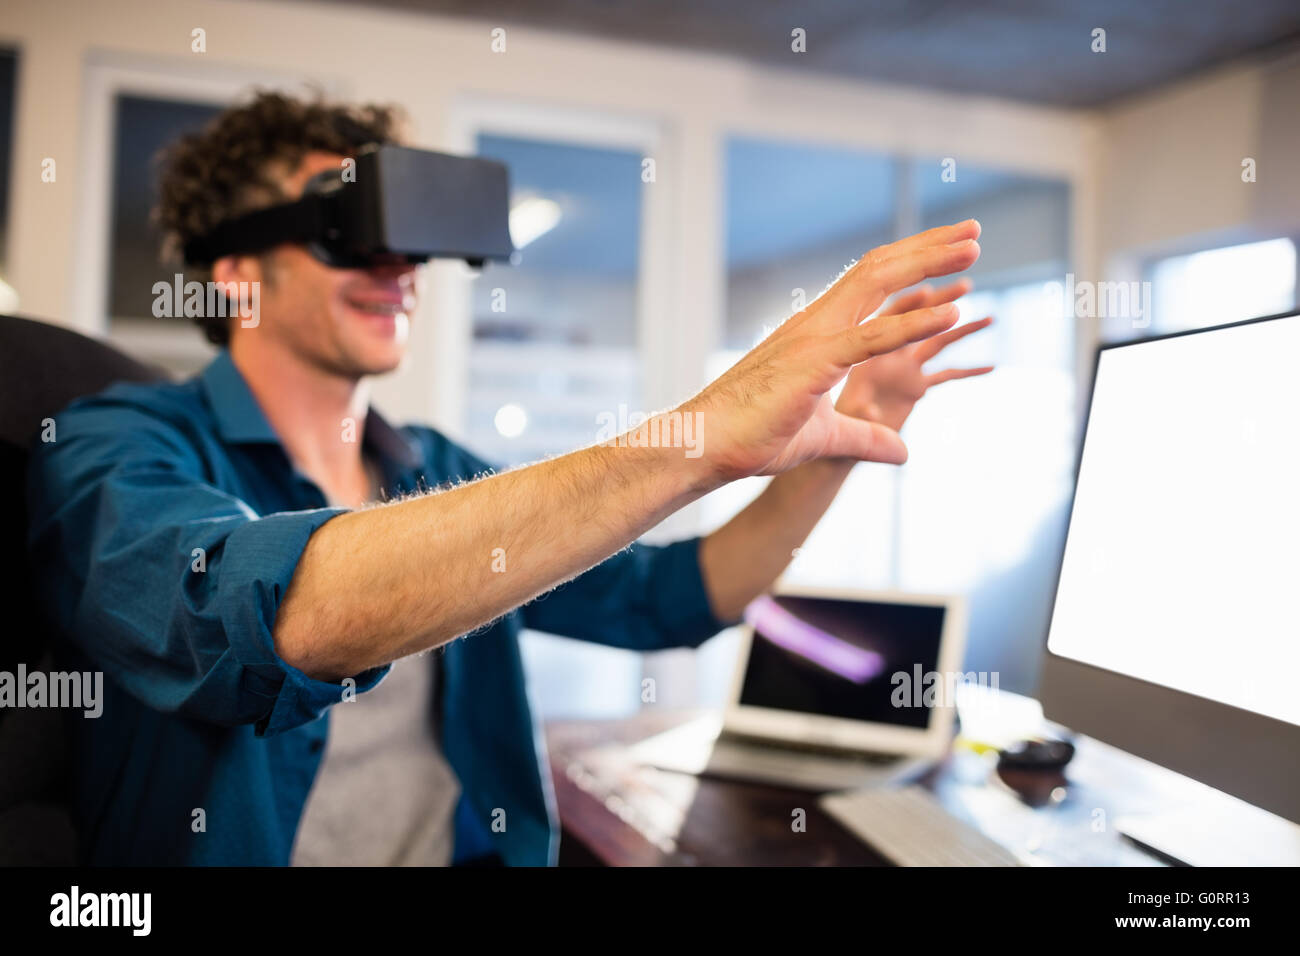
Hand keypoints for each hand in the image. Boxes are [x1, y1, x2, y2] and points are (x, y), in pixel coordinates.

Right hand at [680, 219, 980, 485]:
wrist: (704, 446)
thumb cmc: (752, 437)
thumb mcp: (827, 437)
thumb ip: (867, 438)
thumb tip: (903, 451)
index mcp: (816, 332)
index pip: (870, 282)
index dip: (913, 262)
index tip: (950, 249)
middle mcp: (816, 323)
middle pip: (880, 269)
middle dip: (929, 248)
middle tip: (973, 232)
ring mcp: (814, 338)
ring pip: (878, 284)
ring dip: (929, 265)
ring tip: (972, 249)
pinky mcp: (813, 365)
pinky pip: (871, 339)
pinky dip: (912, 323)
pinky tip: (949, 312)